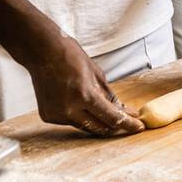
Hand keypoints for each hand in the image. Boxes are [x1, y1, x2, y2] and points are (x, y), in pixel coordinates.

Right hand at [22, 32, 144, 135]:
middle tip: (127, 122)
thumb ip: (109, 96)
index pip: (112, 118)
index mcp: (85, 95)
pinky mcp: (48, 117)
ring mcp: (57, 114)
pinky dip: (79, 116)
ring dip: (97, 121)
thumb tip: (122, 110)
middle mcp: (70, 109)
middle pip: (99, 128)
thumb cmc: (70, 56)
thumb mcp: (96, 74)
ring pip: (85, 126)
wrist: (42, 52)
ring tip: (104, 110)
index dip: (128, 124)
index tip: (138, 127)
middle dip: (115, 126)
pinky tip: (79, 104)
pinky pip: (71, 122)